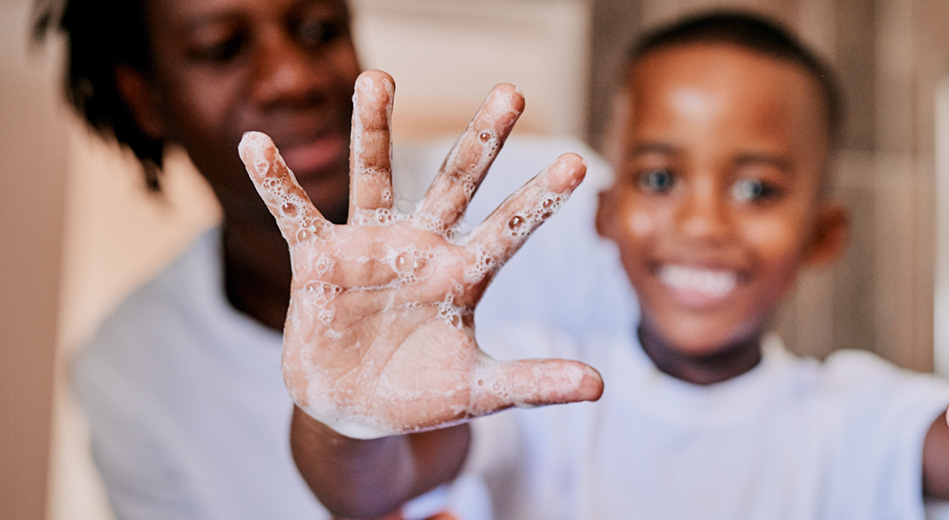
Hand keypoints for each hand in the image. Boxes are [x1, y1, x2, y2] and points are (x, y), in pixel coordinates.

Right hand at [238, 70, 602, 438]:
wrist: (355, 412)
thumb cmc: (422, 392)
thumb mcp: (480, 390)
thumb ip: (534, 382)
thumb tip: (600, 385)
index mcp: (465, 274)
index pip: (510, 228)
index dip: (541, 198)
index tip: (577, 161)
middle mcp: (422, 247)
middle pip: (457, 182)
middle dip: (483, 139)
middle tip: (512, 92)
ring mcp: (370, 248)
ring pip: (375, 178)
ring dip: (374, 130)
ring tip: (377, 78)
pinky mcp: (319, 261)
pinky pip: (296, 214)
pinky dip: (276, 183)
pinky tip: (257, 144)